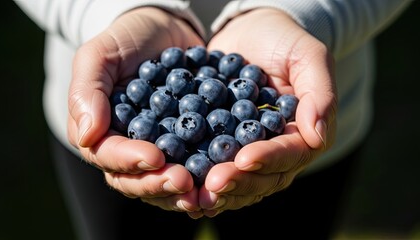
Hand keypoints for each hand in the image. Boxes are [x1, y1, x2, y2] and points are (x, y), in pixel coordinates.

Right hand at [67, 7, 203, 212]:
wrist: (165, 31)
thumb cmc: (127, 39)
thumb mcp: (100, 55)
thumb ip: (86, 92)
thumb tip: (87, 136)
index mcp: (99, 131)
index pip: (108, 155)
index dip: (129, 160)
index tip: (156, 157)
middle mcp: (125, 148)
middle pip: (134, 179)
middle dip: (158, 183)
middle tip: (184, 182)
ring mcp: (155, 149)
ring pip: (162, 181)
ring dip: (181, 191)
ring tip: (204, 192)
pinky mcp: (182, 146)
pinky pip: (190, 166)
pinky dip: (202, 176)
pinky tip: (220, 180)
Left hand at [195, 8, 336, 217]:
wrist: (249, 31)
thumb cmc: (282, 40)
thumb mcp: (307, 55)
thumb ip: (320, 93)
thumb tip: (318, 137)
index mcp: (302, 133)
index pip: (289, 154)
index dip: (268, 159)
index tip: (243, 159)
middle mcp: (277, 150)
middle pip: (263, 177)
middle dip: (238, 182)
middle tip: (212, 183)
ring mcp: (249, 151)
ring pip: (238, 182)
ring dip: (218, 190)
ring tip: (194, 194)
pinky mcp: (222, 146)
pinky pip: (213, 169)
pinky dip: (199, 181)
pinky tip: (182, 188)